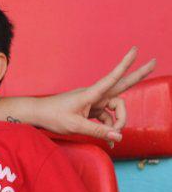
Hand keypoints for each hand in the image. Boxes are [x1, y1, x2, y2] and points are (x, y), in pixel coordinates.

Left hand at [36, 47, 155, 143]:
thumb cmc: (53, 116)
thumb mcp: (75, 126)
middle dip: (138, 75)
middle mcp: (95, 95)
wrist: (37, 115)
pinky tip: (110, 140)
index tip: (135, 50)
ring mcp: (94, 102)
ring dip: (119, 123)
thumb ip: (98, 131)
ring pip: (116, 109)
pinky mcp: (91, 109)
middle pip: (122, 85)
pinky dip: (110, 128)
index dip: (125, 65)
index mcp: (91, 93)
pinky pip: (107, 118)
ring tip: (114, 139)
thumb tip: (119, 136)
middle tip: (155, 61)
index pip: (112, 77)